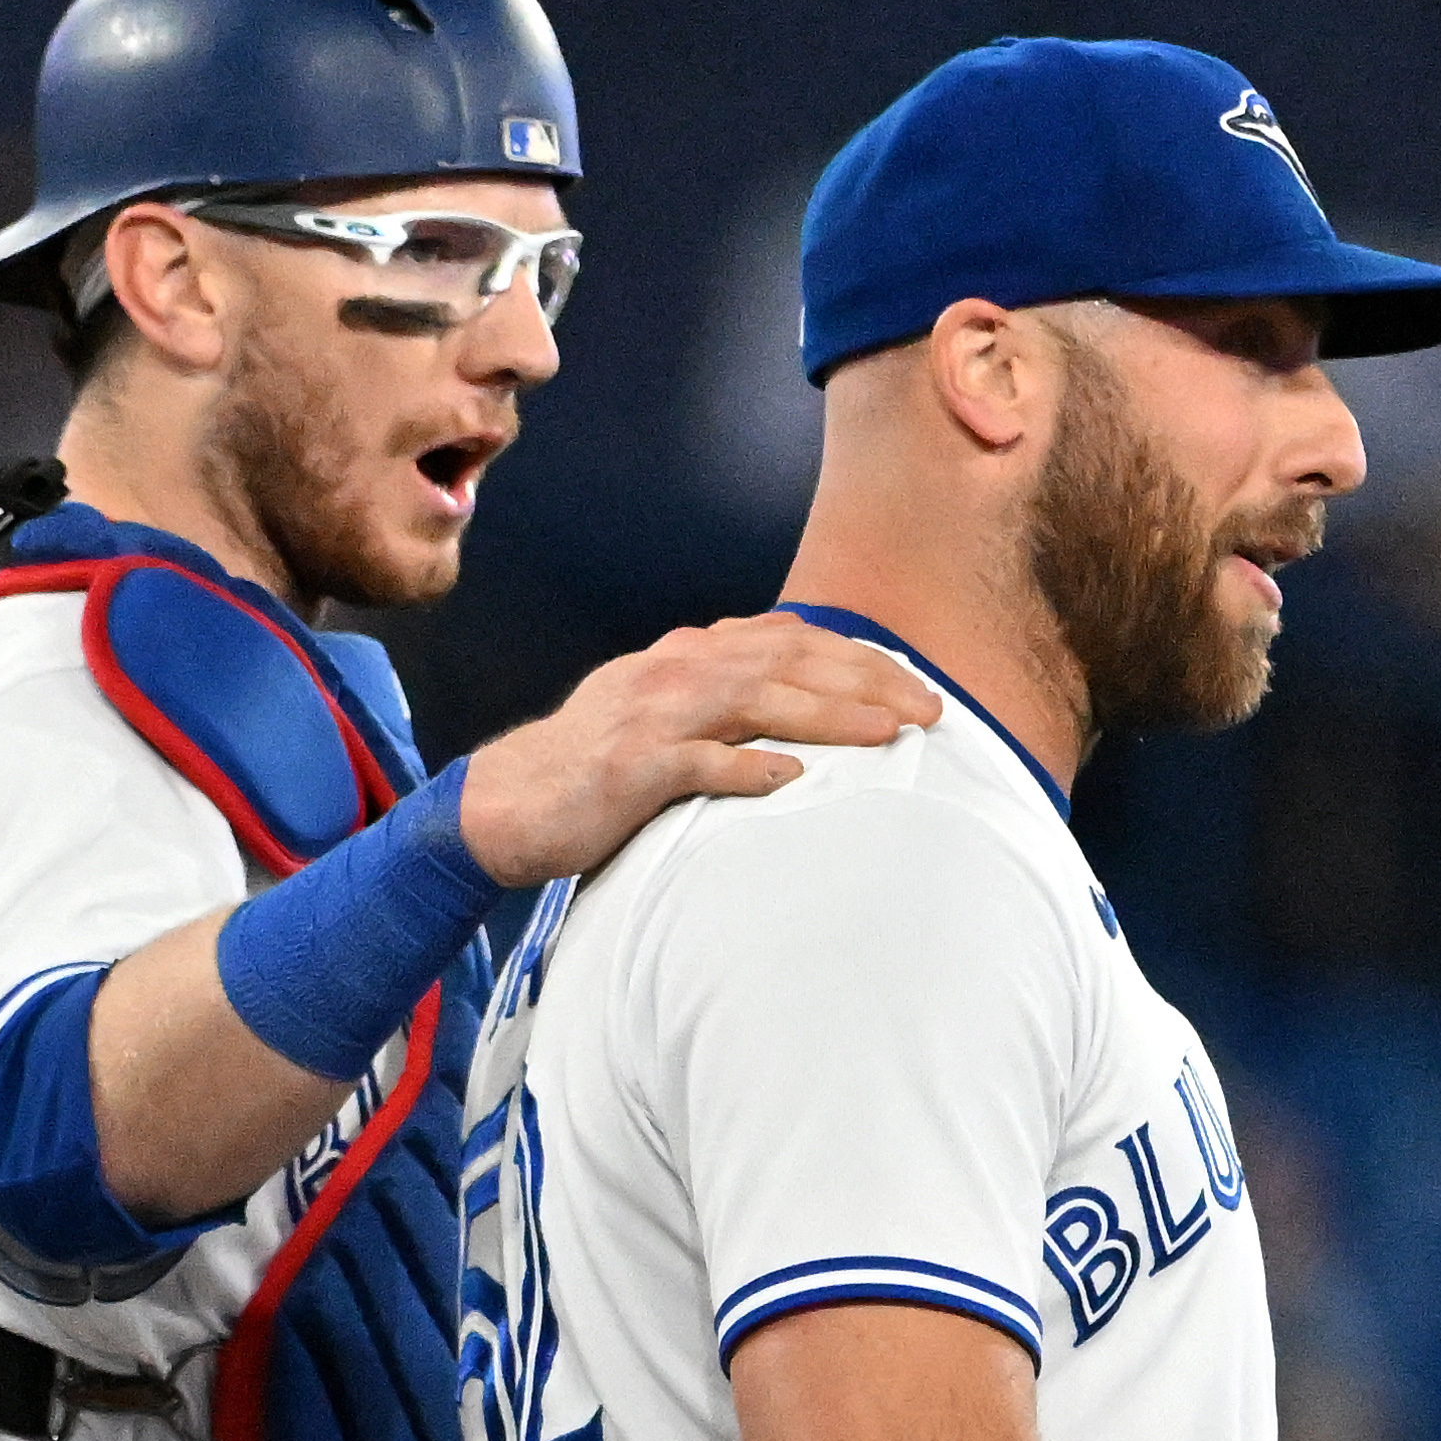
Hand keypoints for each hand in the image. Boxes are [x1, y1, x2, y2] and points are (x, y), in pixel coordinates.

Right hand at [459, 616, 937, 884]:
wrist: (511, 800)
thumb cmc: (600, 764)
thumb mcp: (666, 709)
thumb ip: (728, 694)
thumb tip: (802, 691)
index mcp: (690, 654)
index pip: (793, 640)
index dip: (861, 659)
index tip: (916, 687)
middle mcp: (677, 671)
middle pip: (789, 661)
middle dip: (866, 681)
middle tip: (928, 712)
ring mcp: (653, 716)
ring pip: (756, 701)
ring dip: (828, 715)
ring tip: (885, 735)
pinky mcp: (631, 768)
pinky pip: (699, 764)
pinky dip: (748, 769)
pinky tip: (793, 783)